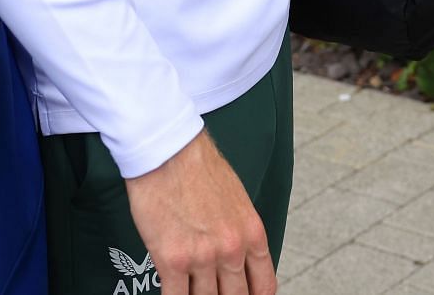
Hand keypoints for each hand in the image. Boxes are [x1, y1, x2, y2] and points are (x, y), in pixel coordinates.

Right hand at [124, 130, 275, 294]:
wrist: (169, 152)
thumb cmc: (198, 169)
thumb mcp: (236, 201)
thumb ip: (240, 233)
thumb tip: (239, 260)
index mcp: (251, 233)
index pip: (264, 286)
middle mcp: (232, 249)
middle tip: (215, 292)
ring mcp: (203, 257)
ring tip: (192, 289)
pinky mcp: (172, 261)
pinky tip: (173, 294)